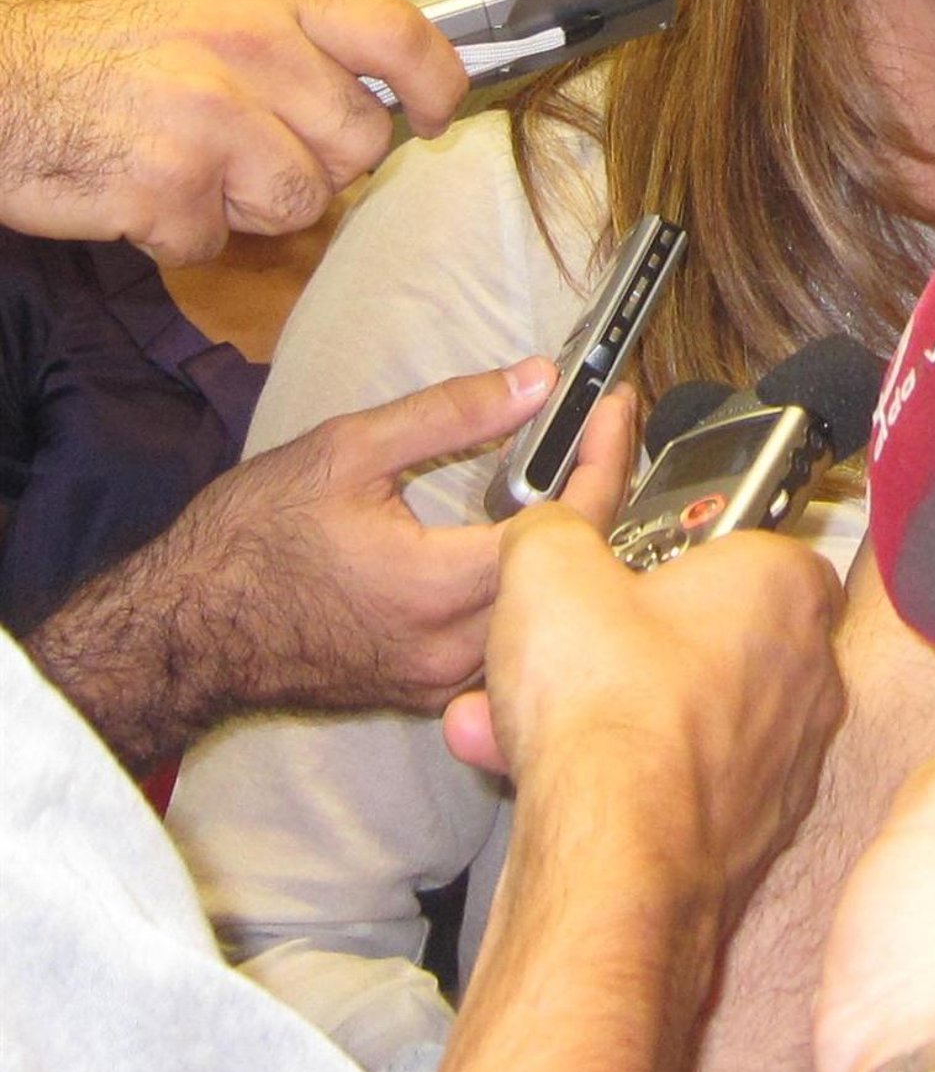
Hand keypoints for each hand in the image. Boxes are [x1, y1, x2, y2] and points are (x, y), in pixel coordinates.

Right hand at [0, 0, 465, 260]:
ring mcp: (210, 119)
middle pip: (361, 142)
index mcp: (267, 2)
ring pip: (302, 202)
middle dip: (319, 163)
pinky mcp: (167, 187)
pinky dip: (182, 235)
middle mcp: (249, 51)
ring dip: (249, 205)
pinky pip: (218, 242)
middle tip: (247, 147)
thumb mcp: (214, 12)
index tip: (436, 115)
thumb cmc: (106, 54)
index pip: (398, 33)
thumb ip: (303, 46)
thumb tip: (395, 95)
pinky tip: (140, 191)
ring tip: (187, 164)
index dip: (437, 82)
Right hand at [27, 358, 630, 767]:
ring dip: (570, 544)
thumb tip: (538, 380)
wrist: (180, 631)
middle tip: (606, 432)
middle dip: (600, 496)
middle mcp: (454, 647)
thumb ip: (453, 415)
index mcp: (442, 586)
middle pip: (570, 574)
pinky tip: (530, 536)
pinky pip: (506, 637)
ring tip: (580, 472)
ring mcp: (443, 680)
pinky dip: (529, 585)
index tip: (616, 406)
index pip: (566, 526)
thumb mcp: (348, 451)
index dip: (604, 458)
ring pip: (542, 612)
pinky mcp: (428, 691)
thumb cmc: (251, 539)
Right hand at [444, 516, 846, 930]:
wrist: (615, 860)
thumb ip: (552, 530)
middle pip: (705, 637)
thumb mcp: (548, 567)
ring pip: (680, 714)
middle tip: (557, 650)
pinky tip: (537, 778)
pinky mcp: (755, 832)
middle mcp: (807, 673)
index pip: (753, 546)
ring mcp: (787, 759)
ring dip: (600, 713)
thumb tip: (547, 531)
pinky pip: (677, 782)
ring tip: (512, 719)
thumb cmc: (610, 708)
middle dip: (617, 645)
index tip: (626, 569)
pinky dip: (616, 778)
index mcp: (784, 588)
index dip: (678, 555)